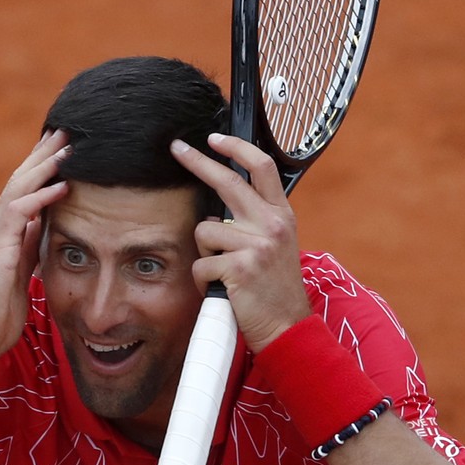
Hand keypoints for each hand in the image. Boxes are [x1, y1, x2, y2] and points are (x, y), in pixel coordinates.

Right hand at [0, 129, 71, 360]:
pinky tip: (61, 185)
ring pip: (17, 190)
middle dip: (42, 154)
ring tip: (67, 147)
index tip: (62, 146)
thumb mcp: (19, 271)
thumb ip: (27, 245)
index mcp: (0, 233)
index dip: (41, 167)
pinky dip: (41, 198)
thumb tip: (41, 223)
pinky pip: (18, 215)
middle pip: (19, 181)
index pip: (22, 191)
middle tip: (66, 130)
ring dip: (43, 167)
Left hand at [170, 133, 311, 351]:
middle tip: (176, 148)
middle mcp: (272, 224)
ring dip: (205, 254)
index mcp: (282, 215)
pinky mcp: (240, 267)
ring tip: (224, 272)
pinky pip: (200, 263)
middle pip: (228, 181)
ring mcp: (257, 244)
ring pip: (205, 231)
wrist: (287, 327)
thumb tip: (221, 208)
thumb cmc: (273, 288)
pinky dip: (203, 280)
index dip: (236, 148)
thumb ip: (256, 222)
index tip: (215, 138)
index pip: (262, 167)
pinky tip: (222, 289)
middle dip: (197, 161)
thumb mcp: (276, 246)